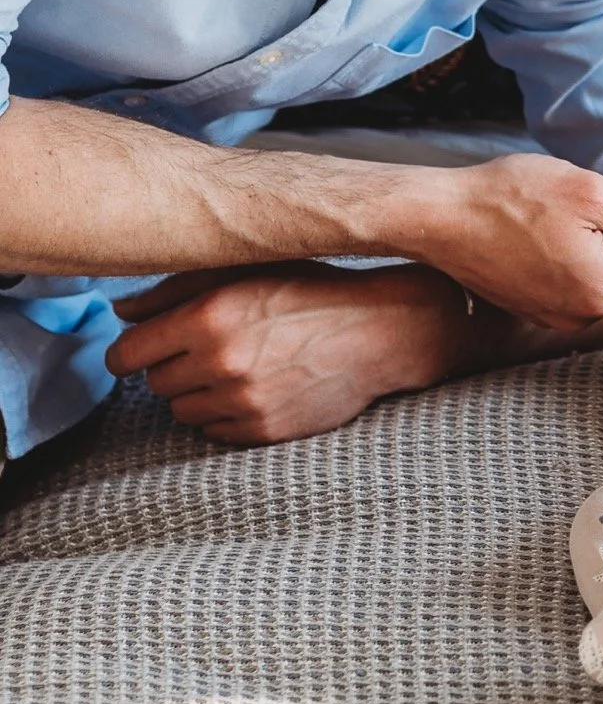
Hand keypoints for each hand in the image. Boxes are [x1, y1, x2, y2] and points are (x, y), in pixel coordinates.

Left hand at [107, 262, 492, 445]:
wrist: (381, 330)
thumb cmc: (311, 291)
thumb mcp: (243, 271)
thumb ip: (173, 290)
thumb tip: (120, 311)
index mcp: (209, 316)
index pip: (127, 354)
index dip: (130, 351)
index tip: (141, 348)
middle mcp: (222, 362)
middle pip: (154, 383)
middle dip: (171, 366)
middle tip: (204, 349)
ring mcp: (244, 401)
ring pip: (182, 411)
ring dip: (196, 393)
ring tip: (233, 368)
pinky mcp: (265, 430)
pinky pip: (215, 432)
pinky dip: (224, 414)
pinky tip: (252, 389)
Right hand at [418, 155, 602, 334]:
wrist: (438, 216)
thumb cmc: (510, 199)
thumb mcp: (593, 195)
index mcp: (602, 293)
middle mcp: (580, 316)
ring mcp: (554, 315)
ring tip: (592, 210)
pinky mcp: (534, 305)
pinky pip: (580, 286)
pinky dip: (589, 257)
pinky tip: (567, 224)